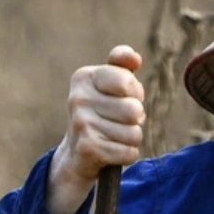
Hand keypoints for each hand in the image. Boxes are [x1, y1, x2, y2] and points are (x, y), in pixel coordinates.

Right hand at [47, 45, 144, 213]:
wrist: (77, 154)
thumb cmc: (102, 113)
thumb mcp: (110, 85)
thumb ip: (122, 66)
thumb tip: (134, 58)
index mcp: (84, 77)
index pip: (126, 81)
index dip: (135, 92)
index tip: (124, 96)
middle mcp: (78, 98)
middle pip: (134, 110)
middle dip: (136, 119)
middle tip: (121, 121)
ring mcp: (81, 123)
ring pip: (134, 133)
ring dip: (132, 138)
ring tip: (116, 136)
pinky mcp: (88, 148)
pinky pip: (129, 152)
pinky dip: (128, 155)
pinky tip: (113, 151)